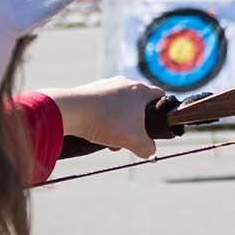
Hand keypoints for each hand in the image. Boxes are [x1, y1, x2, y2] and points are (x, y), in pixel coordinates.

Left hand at [51, 77, 166, 157]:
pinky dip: (102, 119)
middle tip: (129, 139)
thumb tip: (149, 151)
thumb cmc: (108, 122)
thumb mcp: (135, 141)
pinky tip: (95, 132)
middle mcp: (124, 83)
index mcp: (140, 90)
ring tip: (109, 140)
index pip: (160, 96)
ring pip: (119, 107)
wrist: (72, 111)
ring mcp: (106, 85)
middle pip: (137, 105)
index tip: (155, 126)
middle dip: (135, 124)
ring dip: (118, 124)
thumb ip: (148, 148)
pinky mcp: (90, 90)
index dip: (162, 112)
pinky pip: (102, 106)